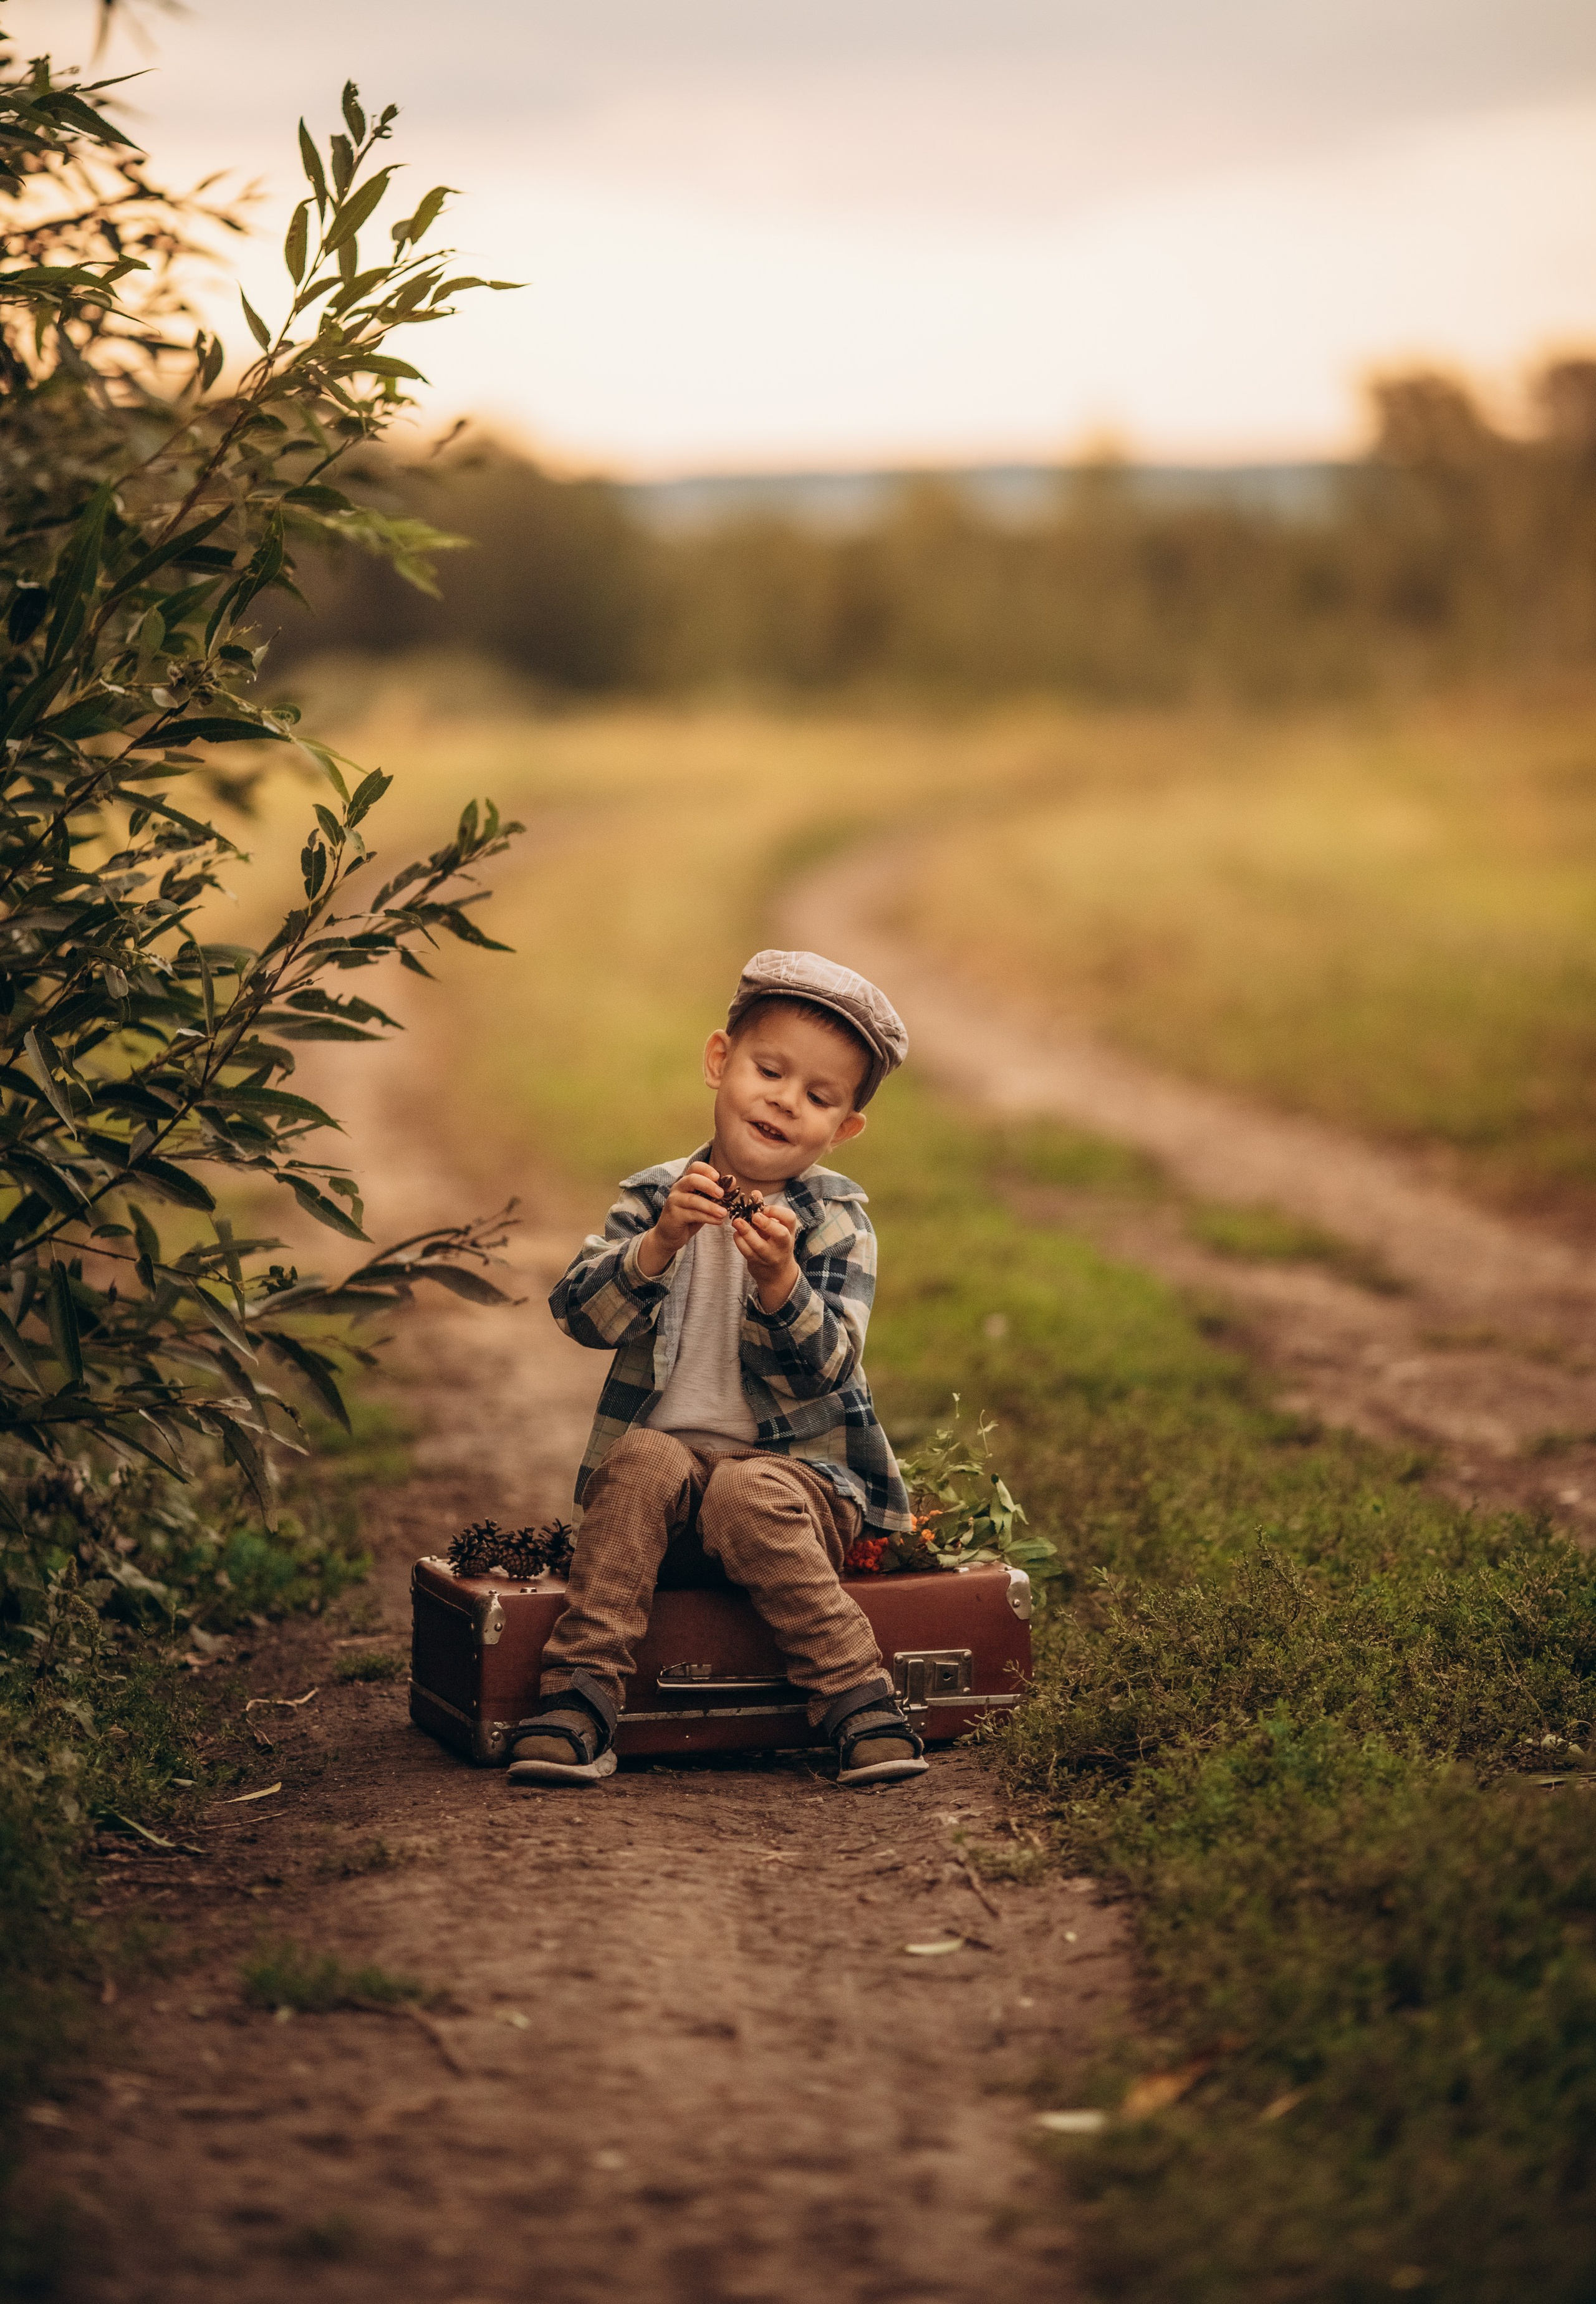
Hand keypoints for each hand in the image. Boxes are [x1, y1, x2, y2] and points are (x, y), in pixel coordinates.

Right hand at [635, 1161, 725, 1275]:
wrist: (671, 1235)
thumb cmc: (690, 1216)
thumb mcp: (706, 1203)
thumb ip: (717, 1192)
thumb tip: (733, 1180)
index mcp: (687, 1181)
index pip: (695, 1167)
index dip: (707, 1170)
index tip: (718, 1177)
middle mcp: (678, 1188)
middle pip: (692, 1179)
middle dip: (709, 1185)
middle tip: (722, 1194)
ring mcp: (674, 1201)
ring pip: (693, 1200)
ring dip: (711, 1206)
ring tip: (724, 1213)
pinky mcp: (674, 1215)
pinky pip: (692, 1214)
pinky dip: (707, 1218)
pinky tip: (718, 1221)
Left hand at [730, 1200, 800, 1310]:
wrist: (777, 1273)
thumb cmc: (775, 1242)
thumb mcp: (775, 1226)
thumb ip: (764, 1209)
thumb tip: (755, 1192)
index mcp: (789, 1230)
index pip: (790, 1218)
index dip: (777, 1211)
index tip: (764, 1208)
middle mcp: (783, 1244)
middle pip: (779, 1234)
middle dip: (766, 1223)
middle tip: (754, 1216)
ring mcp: (770, 1255)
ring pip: (759, 1245)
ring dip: (746, 1232)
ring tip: (737, 1222)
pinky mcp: (758, 1263)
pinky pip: (747, 1252)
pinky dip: (739, 1241)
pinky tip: (736, 1233)